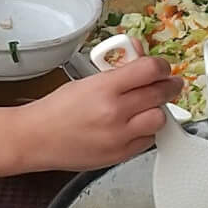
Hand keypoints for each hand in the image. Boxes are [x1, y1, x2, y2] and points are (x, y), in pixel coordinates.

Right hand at [24, 56, 177, 170]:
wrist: (37, 139)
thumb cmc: (56, 110)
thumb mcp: (85, 79)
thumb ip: (116, 68)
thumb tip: (137, 52)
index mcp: (104, 88)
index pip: (150, 69)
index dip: (161, 67)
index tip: (162, 69)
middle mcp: (114, 112)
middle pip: (160, 94)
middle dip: (169, 87)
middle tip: (170, 85)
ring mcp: (119, 136)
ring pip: (159, 119)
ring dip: (157, 111)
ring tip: (148, 107)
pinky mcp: (120, 155)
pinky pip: (148, 141)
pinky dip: (146, 132)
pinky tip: (135, 125)